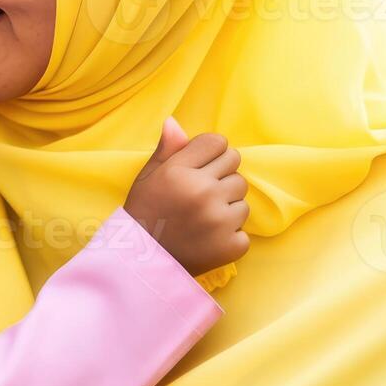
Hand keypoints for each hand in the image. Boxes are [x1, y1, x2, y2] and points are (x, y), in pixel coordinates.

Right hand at [123, 117, 250, 276]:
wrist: (141, 263)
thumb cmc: (144, 214)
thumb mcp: (148, 177)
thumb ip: (166, 150)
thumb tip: (174, 122)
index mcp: (180, 172)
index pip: (218, 143)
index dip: (211, 153)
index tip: (199, 168)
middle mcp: (202, 192)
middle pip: (235, 166)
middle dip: (221, 177)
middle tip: (199, 195)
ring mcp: (219, 220)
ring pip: (242, 198)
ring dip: (227, 206)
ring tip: (202, 218)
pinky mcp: (231, 246)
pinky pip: (244, 230)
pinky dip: (230, 235)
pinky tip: (208, 238)